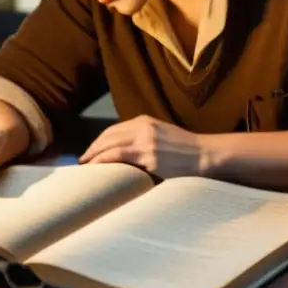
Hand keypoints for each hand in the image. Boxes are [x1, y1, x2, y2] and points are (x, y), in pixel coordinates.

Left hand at [78, 115, 210, 178]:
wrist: (204, 155)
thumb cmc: (185, 149)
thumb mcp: (162, 134)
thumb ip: (143, 138)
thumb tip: (123, 151)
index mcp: (144, 120)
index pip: (113, 129)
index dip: (99, 141)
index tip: (91, 151)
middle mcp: (142, 127)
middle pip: (108, 136)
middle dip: (93, 148)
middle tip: (83, 160)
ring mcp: (144, 141)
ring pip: (109, 145)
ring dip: (94, 155)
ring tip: (85, 166)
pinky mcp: (148, 156)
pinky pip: (118, 157)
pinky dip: (103, 161)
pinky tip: (96, 168)